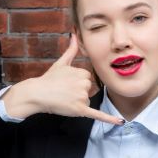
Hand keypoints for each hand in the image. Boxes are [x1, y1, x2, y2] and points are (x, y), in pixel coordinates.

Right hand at [2, 33, 121, 124]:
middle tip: (63, 91)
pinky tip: (120, 122)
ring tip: (64, 98)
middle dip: (77, 92)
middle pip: (88, 90)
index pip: (87, 79)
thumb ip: (71, 50)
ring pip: (87, 101)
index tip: (66, 82)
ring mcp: (82, 97)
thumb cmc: (49, 79)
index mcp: (83, 73)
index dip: (77, 82)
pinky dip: (109, 119)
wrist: (37, 93)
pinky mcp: (80, 109)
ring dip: (77, 102)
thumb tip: (74, 34)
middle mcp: (84, 84)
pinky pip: (98, 115)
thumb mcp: (61, 62)